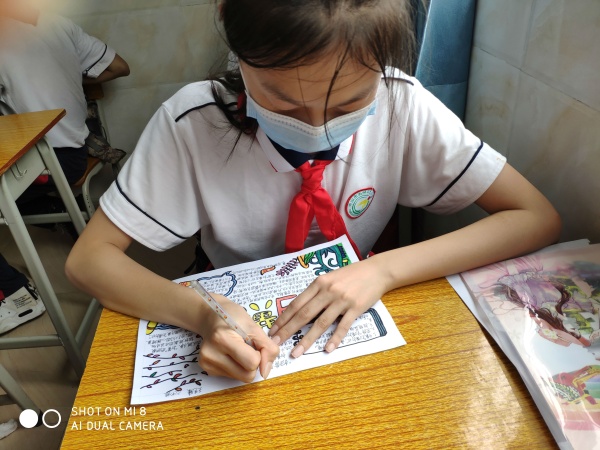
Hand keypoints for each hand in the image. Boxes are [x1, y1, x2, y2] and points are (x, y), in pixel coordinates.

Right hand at [197, 293, 279, 382]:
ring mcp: (207, 364)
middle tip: (247, 348)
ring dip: (244, 366)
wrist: (211, 316)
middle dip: (253, 364)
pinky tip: (229, 354)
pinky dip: (236, 367)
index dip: (259, 355)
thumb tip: (266, 372)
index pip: (252, 362)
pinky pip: (232, 377)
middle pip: (247, 376)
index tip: (254, 344)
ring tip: (237, 349)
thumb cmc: (233, 317)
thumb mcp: (254, 327)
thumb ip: (267, 347)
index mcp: (223, 339)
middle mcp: (211, 354)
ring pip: (240, 378)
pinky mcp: (206, 369)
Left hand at [269, 257, 389, 357]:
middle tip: (277, 344)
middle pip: (304, 314)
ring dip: (307, 340)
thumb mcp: (329, 278)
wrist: (376, 271)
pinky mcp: (356, 308)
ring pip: (321, 323)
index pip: (296, 303)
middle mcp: (328, 291)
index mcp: (318, 283)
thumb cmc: (351, 275)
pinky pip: (343, 326)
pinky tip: (327, 349)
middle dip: (288, 331)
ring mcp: (342, 300)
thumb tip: (299, 309)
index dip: (284, 318)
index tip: (273, 330)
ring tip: (296, 353)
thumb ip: (316, 292)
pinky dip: (335, 338)